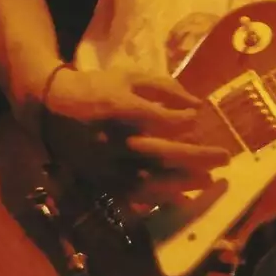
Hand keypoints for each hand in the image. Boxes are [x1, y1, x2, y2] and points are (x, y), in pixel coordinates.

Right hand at [40, 66, 231, 207]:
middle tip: (224, 157)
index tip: (199, 118)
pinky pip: (134, 195)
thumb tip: (198, 104)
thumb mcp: (129, 77)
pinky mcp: (101, 179)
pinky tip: (182, 198)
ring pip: (149, 179)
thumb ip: (164, 88)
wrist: (51, 108)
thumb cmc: (97, 88)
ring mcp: (107, 163)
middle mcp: (114, 140)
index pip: (161, 120)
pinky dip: (158, 198)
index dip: (185, 121)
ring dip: (182, 181)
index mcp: (120, 109)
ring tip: (208, 180)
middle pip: (161, 152)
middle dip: (196, 156)